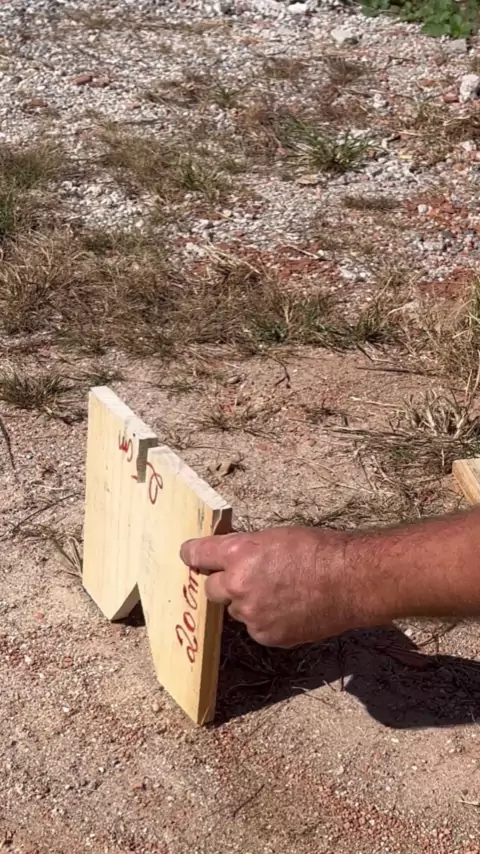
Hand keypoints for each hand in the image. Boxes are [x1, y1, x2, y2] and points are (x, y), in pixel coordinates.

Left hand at [180, 526, 363, 646]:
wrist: (349, 581)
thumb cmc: (318, 550)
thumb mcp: (275, 537)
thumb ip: (246, 548)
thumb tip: (228, 555)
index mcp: (238, 554)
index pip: (196, 554)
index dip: (193, 555)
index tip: (192, 557)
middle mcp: (238, 585)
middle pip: (211, 589)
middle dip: (223, 583)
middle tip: (245, 577)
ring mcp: (251, 614)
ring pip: (235, 610)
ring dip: (247, 603)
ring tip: (279, 593)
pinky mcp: (266, 635)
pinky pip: (255, 627)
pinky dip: (266, 620)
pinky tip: (289, 609)